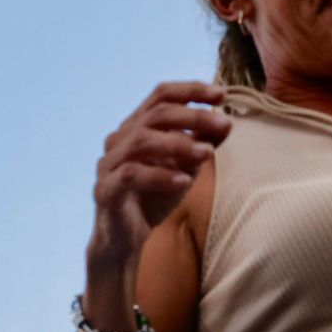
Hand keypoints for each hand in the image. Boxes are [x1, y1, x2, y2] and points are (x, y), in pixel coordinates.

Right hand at [89, 81, 229, 267]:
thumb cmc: (154, 199)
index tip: (221, 95)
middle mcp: (118, 140)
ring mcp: (108, 164)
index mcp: (135, 127)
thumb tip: (226, 122)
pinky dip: (160, 176)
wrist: (126, 241)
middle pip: (155, 114)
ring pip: (141, 141)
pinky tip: (184, 182)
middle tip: (221, 124)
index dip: (191, 91)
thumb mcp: (184, 168)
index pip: (161, 96)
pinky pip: (132, 175)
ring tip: (207, 153)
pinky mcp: (104, 189)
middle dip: (192, 116)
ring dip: (178, 144)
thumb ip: (200, 145)